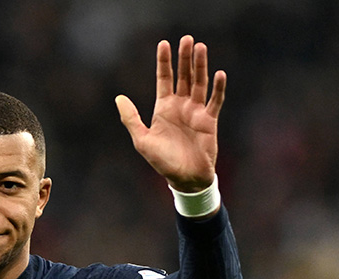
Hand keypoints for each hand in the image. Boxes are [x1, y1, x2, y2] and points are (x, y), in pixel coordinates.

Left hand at [115, 36, 226, 192]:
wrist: (185, 179)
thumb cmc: (163, 162)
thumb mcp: (142, 140)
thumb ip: (131, 119)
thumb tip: (119, 98)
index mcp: (163, 108)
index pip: (164, 79)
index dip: (164, 62)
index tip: (164, 44)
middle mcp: (180, 106)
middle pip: (183, 76)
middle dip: (184, 58)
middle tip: (186, 39)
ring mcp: (196, 112)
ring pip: (199, 83)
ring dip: (200, 66)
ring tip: (200, 48)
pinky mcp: (209, 121)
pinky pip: (215, 101)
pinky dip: (218, 88)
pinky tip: (219, 74)